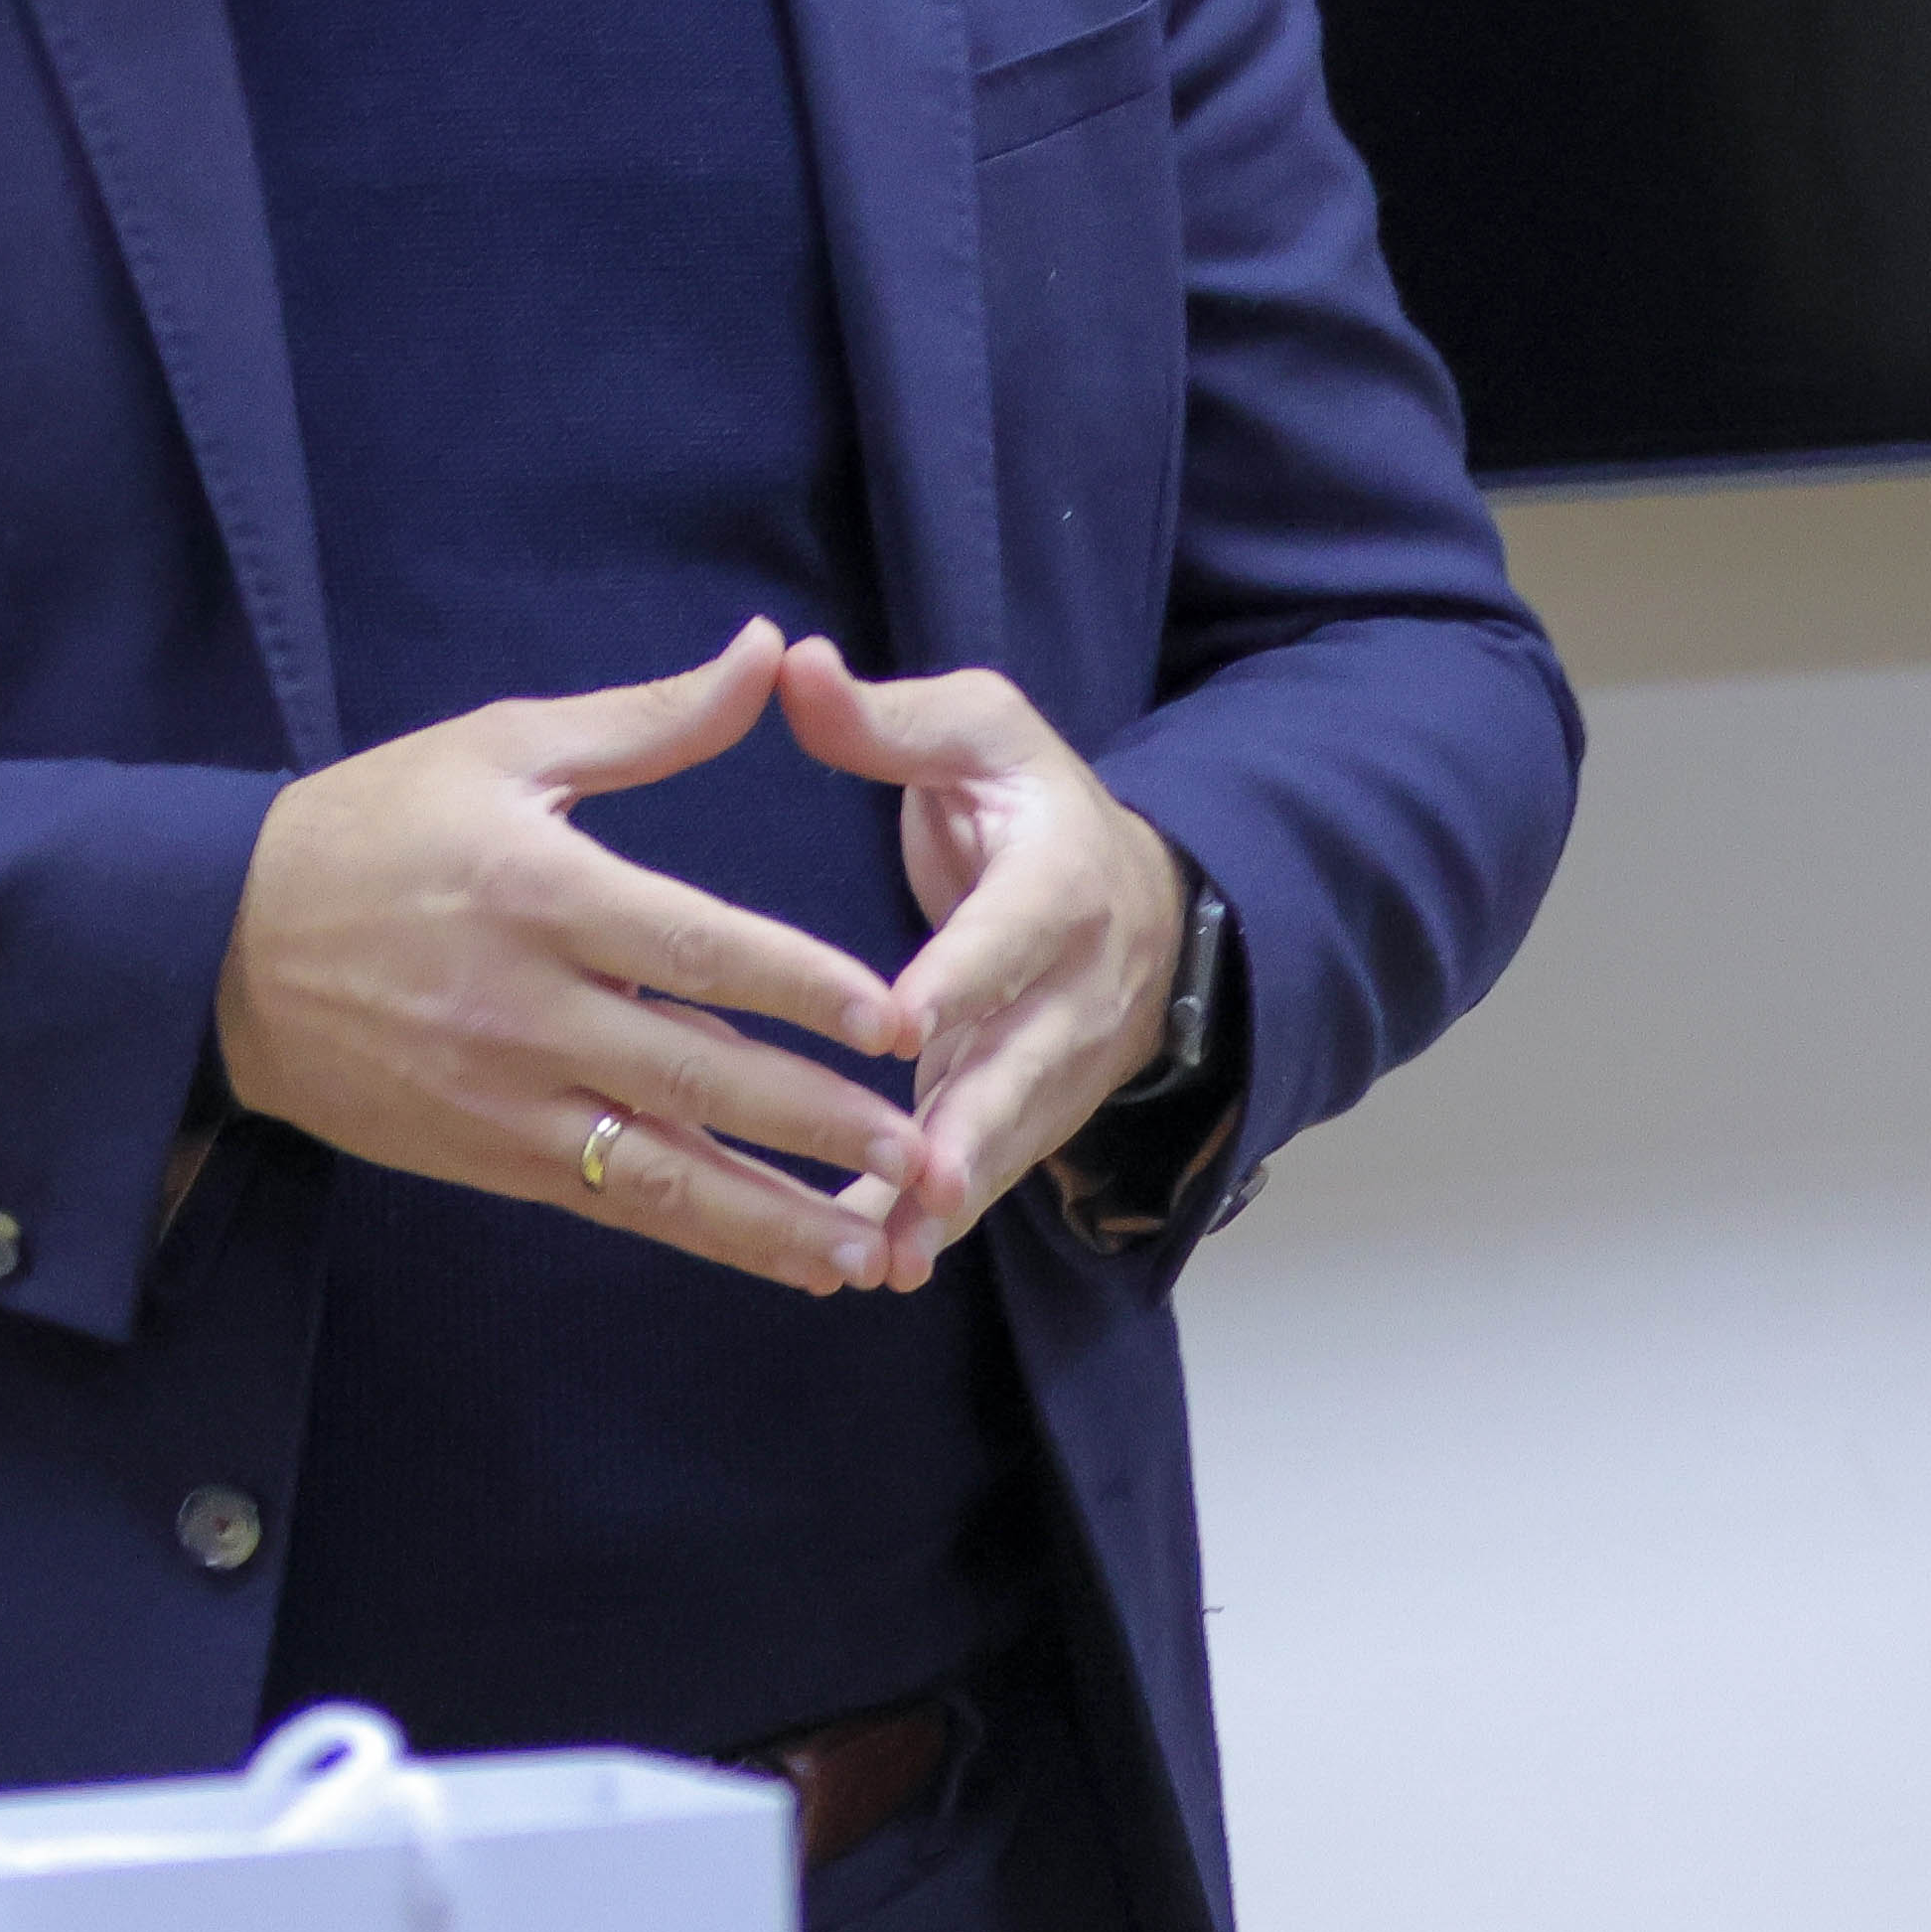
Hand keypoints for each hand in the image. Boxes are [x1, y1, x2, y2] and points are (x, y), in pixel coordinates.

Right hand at [212, 619, 921, 1298]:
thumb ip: (649, 718)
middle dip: (816, 1123)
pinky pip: (616, 1203)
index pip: (693, 946)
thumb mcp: (502, 747)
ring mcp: (505, 1097)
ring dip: (776, 1217)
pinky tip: (793, 1261)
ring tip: (878, 1247)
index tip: (895, 1019)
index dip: (799, 986)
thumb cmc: (371, 827)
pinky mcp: (489, 1157)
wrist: (215, 950)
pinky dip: (708, 1237)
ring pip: (663, 1170)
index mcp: (539, 893)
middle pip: (695, 1074)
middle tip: (921, 1153)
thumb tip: (766, 651)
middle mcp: (526, 1008)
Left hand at [768, 646, 1188, 1275]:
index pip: (1015, 932)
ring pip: (1010, 1136)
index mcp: (1059, 878)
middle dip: (976, 1126)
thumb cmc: (1028, 806)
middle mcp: (1075, 981)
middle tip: (924, 1178)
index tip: (906, 1024)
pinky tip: (876, 1266)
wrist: (1137, 898)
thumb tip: (793, 665)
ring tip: (893, 1255)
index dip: (965, 978)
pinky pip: (987, 1173)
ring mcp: (1062, 1060)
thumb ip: (886, 718)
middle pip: (1028, 1060)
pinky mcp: (1035, 1112)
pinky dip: (935, 1221)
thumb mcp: (978, 734)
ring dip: (954, 1197)